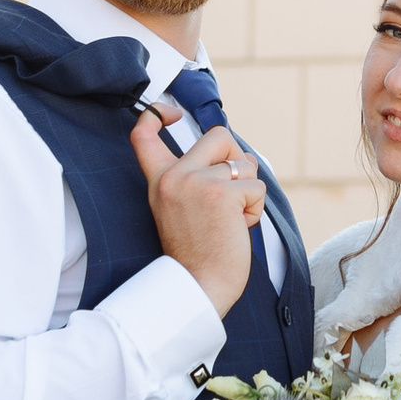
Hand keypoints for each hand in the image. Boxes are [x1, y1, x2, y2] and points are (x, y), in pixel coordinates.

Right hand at [132, 107, 262, 317]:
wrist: (199, 286)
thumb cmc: (198, 252)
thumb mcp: (184, 207)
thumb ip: (199, 177)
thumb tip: (242, 155)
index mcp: (159, 180)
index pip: (143, 135)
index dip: (157, 113)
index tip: (172, 113)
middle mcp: (173, 177)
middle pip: (218, 134)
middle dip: (237, 158)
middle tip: (233, 192)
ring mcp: (196, 183)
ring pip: (245, 164)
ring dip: (248, 192)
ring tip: (231, 220)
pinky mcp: (221, 194)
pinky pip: (257, 188)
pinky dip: (255, 209)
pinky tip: (238, 229)